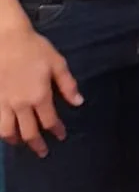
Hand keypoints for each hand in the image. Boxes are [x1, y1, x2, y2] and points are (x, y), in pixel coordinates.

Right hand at [0, 19, 82, 157]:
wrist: (5, 39)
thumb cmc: (34, 48)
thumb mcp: (57, 63)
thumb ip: (68, 85)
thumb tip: (78, 102)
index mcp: (39, 96)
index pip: (49, 121)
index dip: (56, 130)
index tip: (61, 136)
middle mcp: (21, 105)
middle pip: (29, 132)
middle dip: (37, 144)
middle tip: (42, 152)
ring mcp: (3, 105)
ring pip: (8, 132)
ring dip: (16, 141)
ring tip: (21, 144)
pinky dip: (2, 131)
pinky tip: (5, 131)